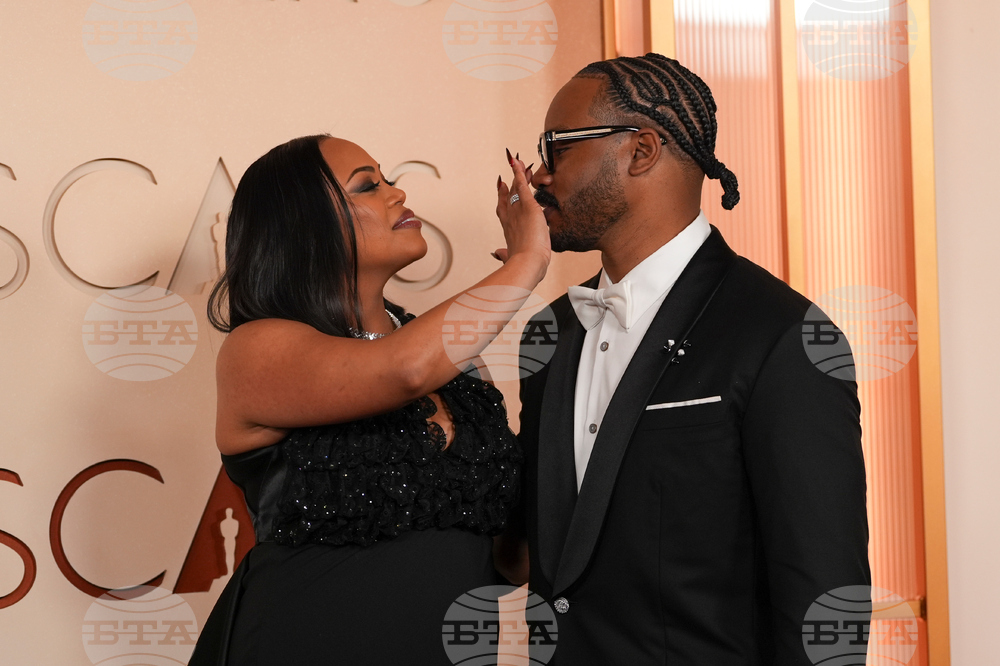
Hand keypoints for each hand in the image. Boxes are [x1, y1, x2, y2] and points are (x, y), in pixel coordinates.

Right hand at [494, 150, 549, 269]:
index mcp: (508, 229)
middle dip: (509, 183)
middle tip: (510, 172)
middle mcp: (509, 217)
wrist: (527, 262)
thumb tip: (497, 254)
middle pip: (507, 195)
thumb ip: (504, 254)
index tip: (502, 187)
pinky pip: (522, 185)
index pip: (504, 209)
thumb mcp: (511, 257)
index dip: (502, 197)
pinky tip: (519, 163)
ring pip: (515, 187)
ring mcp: (517, 210)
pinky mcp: (528, 206)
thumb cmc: (522, 263)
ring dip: (516, 174)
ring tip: (517, 162)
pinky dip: (520, 173)